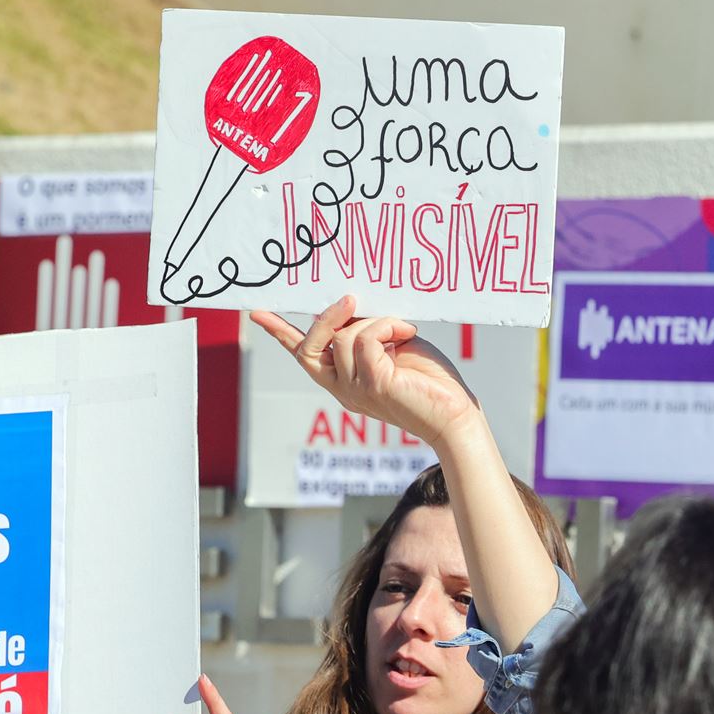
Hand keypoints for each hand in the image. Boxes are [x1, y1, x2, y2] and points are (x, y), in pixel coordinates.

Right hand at [251, 295, 479, 445]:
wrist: (456, 415)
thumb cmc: (431, 382)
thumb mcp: (392, 348)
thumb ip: (368, 334)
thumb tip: (353, 308)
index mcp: (345, 381)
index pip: (305, 356)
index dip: (280, 334)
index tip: (257, 313)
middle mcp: (343, 388)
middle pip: (309, 348)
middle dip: (325, 318)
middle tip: (350, 299)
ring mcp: (356, 389)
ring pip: (344, 336)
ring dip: (377, 322)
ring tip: (404, 331)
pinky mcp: (374, 384)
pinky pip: (366, 338)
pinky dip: (387, 327)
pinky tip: (407, 334)